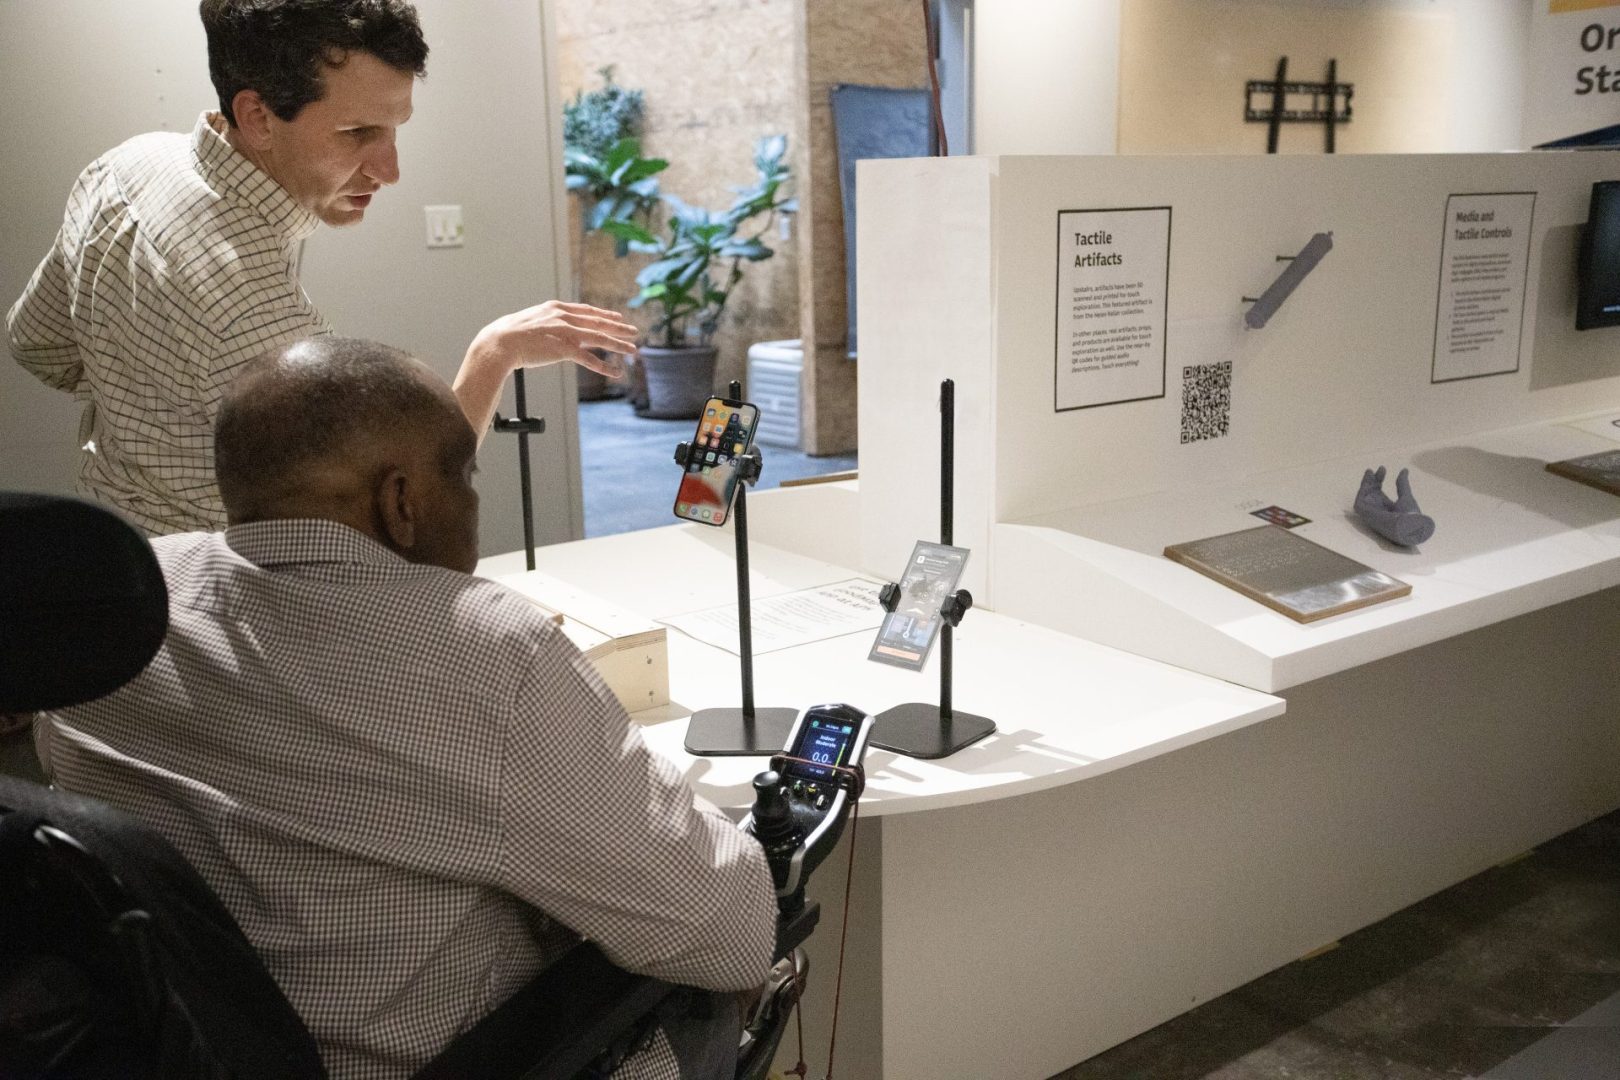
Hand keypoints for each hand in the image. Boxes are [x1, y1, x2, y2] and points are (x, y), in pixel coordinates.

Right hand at [473, 301, 638, 378]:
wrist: (499, 342)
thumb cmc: (510, 334)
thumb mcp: (533, 321)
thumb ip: (547, 323)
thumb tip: (552, 329)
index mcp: (557, 308)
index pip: (587, 311)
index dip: (605, 314)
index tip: (618, 317)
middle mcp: (564, 318)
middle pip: (598, 322)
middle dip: (619, 327)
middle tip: (634, 331)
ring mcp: (565, 333)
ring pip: (599, 338)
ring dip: (619, 344)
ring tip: (633, 350)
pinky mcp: (564, 350)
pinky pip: (590, 360)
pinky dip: (605, 367)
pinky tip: (617, 372)